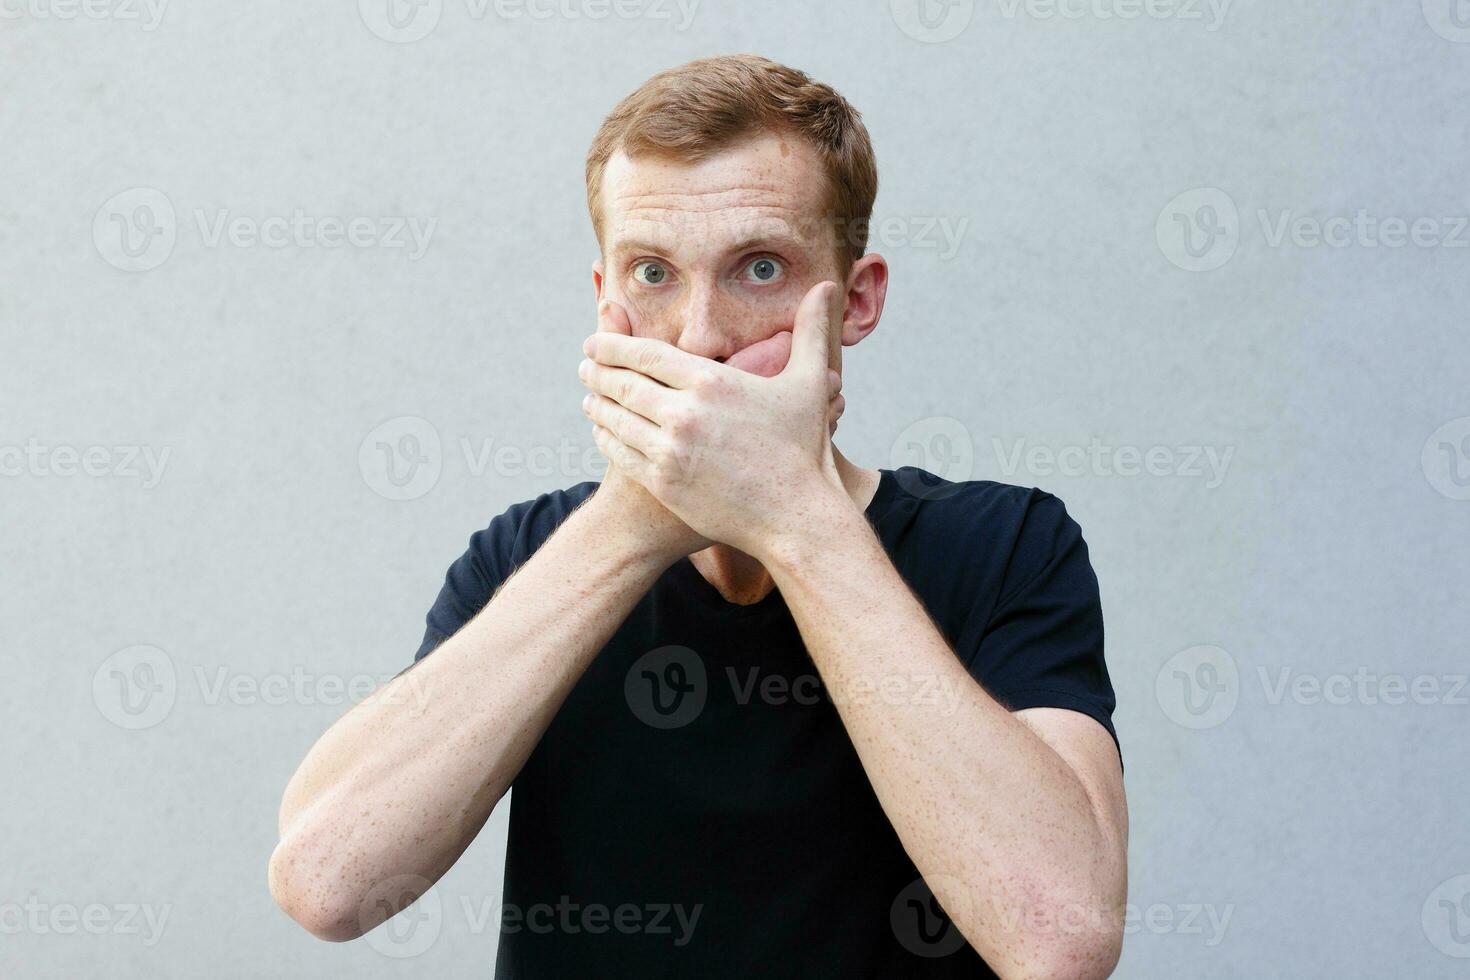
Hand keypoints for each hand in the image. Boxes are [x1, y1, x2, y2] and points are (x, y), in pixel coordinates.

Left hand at [579, 281, 852, 559]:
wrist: (796, 516)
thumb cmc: (804, 449)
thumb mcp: (809, 384)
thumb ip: (810, 332)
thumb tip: (828, 286)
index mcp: (712, 382)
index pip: (645, 353)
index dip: (614, 344)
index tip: (596, 340)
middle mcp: (685, 413)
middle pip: (622, 383)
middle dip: (597, 371)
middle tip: (584, 364)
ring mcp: (670, 451)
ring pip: (615, 418)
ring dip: (596, 404)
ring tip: (588, 396)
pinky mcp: (663, 483)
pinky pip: (621, 453)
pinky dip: (606, 438)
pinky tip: (603, 431)